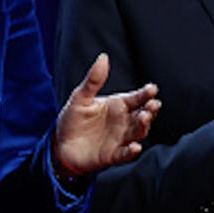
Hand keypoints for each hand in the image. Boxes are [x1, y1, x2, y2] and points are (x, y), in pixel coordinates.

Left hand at [53, 53, 159, 175]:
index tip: (152, 89)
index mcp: (118, 106)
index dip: (145, 94)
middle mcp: (123, 122)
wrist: (61, 144)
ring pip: (138, 133)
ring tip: (144, 118)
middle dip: (150, 110)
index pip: (136, 98)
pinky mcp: (112, 155)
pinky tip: (135, 147)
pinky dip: (131, 151)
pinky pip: (124, 154)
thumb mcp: (80, 97)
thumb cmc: (73, 118)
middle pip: (142, 115)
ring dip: (143, 126)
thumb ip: (93, 80)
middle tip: (153, 104)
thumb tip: (103, 57)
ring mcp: (120, 139)